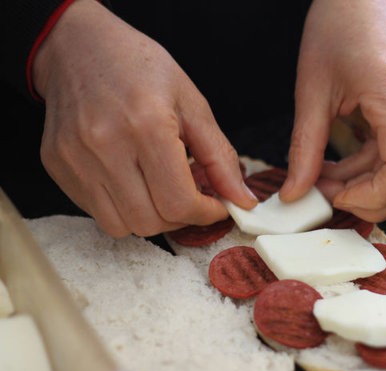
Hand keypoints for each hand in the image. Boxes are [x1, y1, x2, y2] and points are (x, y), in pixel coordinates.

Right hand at [32, 0, 255, 237]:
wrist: (78, 47)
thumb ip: (220, 156)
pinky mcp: (58, 166)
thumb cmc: (140, 70)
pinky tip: (133, 181)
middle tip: (191, 197)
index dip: (205, 213)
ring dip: (152, 218)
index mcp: (147, 126)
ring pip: (122, 226)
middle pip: (151, 221)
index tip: (216, 206)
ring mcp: (76, 159)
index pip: (178, 202)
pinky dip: (123, 208)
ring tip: (161, 190)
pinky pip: (96, 212)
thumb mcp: (192, 104)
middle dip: (181, 218)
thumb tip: (244, 200)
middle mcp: (105, 146)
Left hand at [280, 0, 385, 222]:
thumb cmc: (336, 29)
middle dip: (375, 199)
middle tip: (329, 196)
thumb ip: (304, 147)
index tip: (338, 197)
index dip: (375, 196)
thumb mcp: (311, 89)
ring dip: (369, 186)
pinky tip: (339, 167)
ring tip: (324, 179)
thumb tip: (295, 194)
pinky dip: (372, 170)